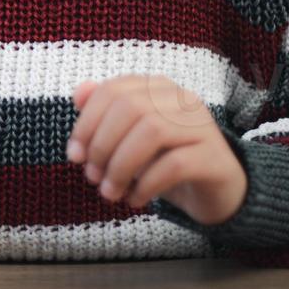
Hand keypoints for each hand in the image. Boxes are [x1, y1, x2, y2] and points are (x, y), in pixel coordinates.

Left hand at [67, 75, 247, 225]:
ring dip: (121, 166)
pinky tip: (135, 199)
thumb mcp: (127, 139)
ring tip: (109, 192)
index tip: (74, 156)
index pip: (112, 91)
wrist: (214, 191)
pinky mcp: (214, 156)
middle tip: (92, 178)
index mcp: (156, 88)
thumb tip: (78, 93)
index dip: (86, 123)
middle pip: (130, 108)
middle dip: (102, 146)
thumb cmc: (162, 161)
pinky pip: (175, 164)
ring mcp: (202, 125)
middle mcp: (182, 99)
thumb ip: (102, 115)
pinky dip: (147, 184)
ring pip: (152, 131)